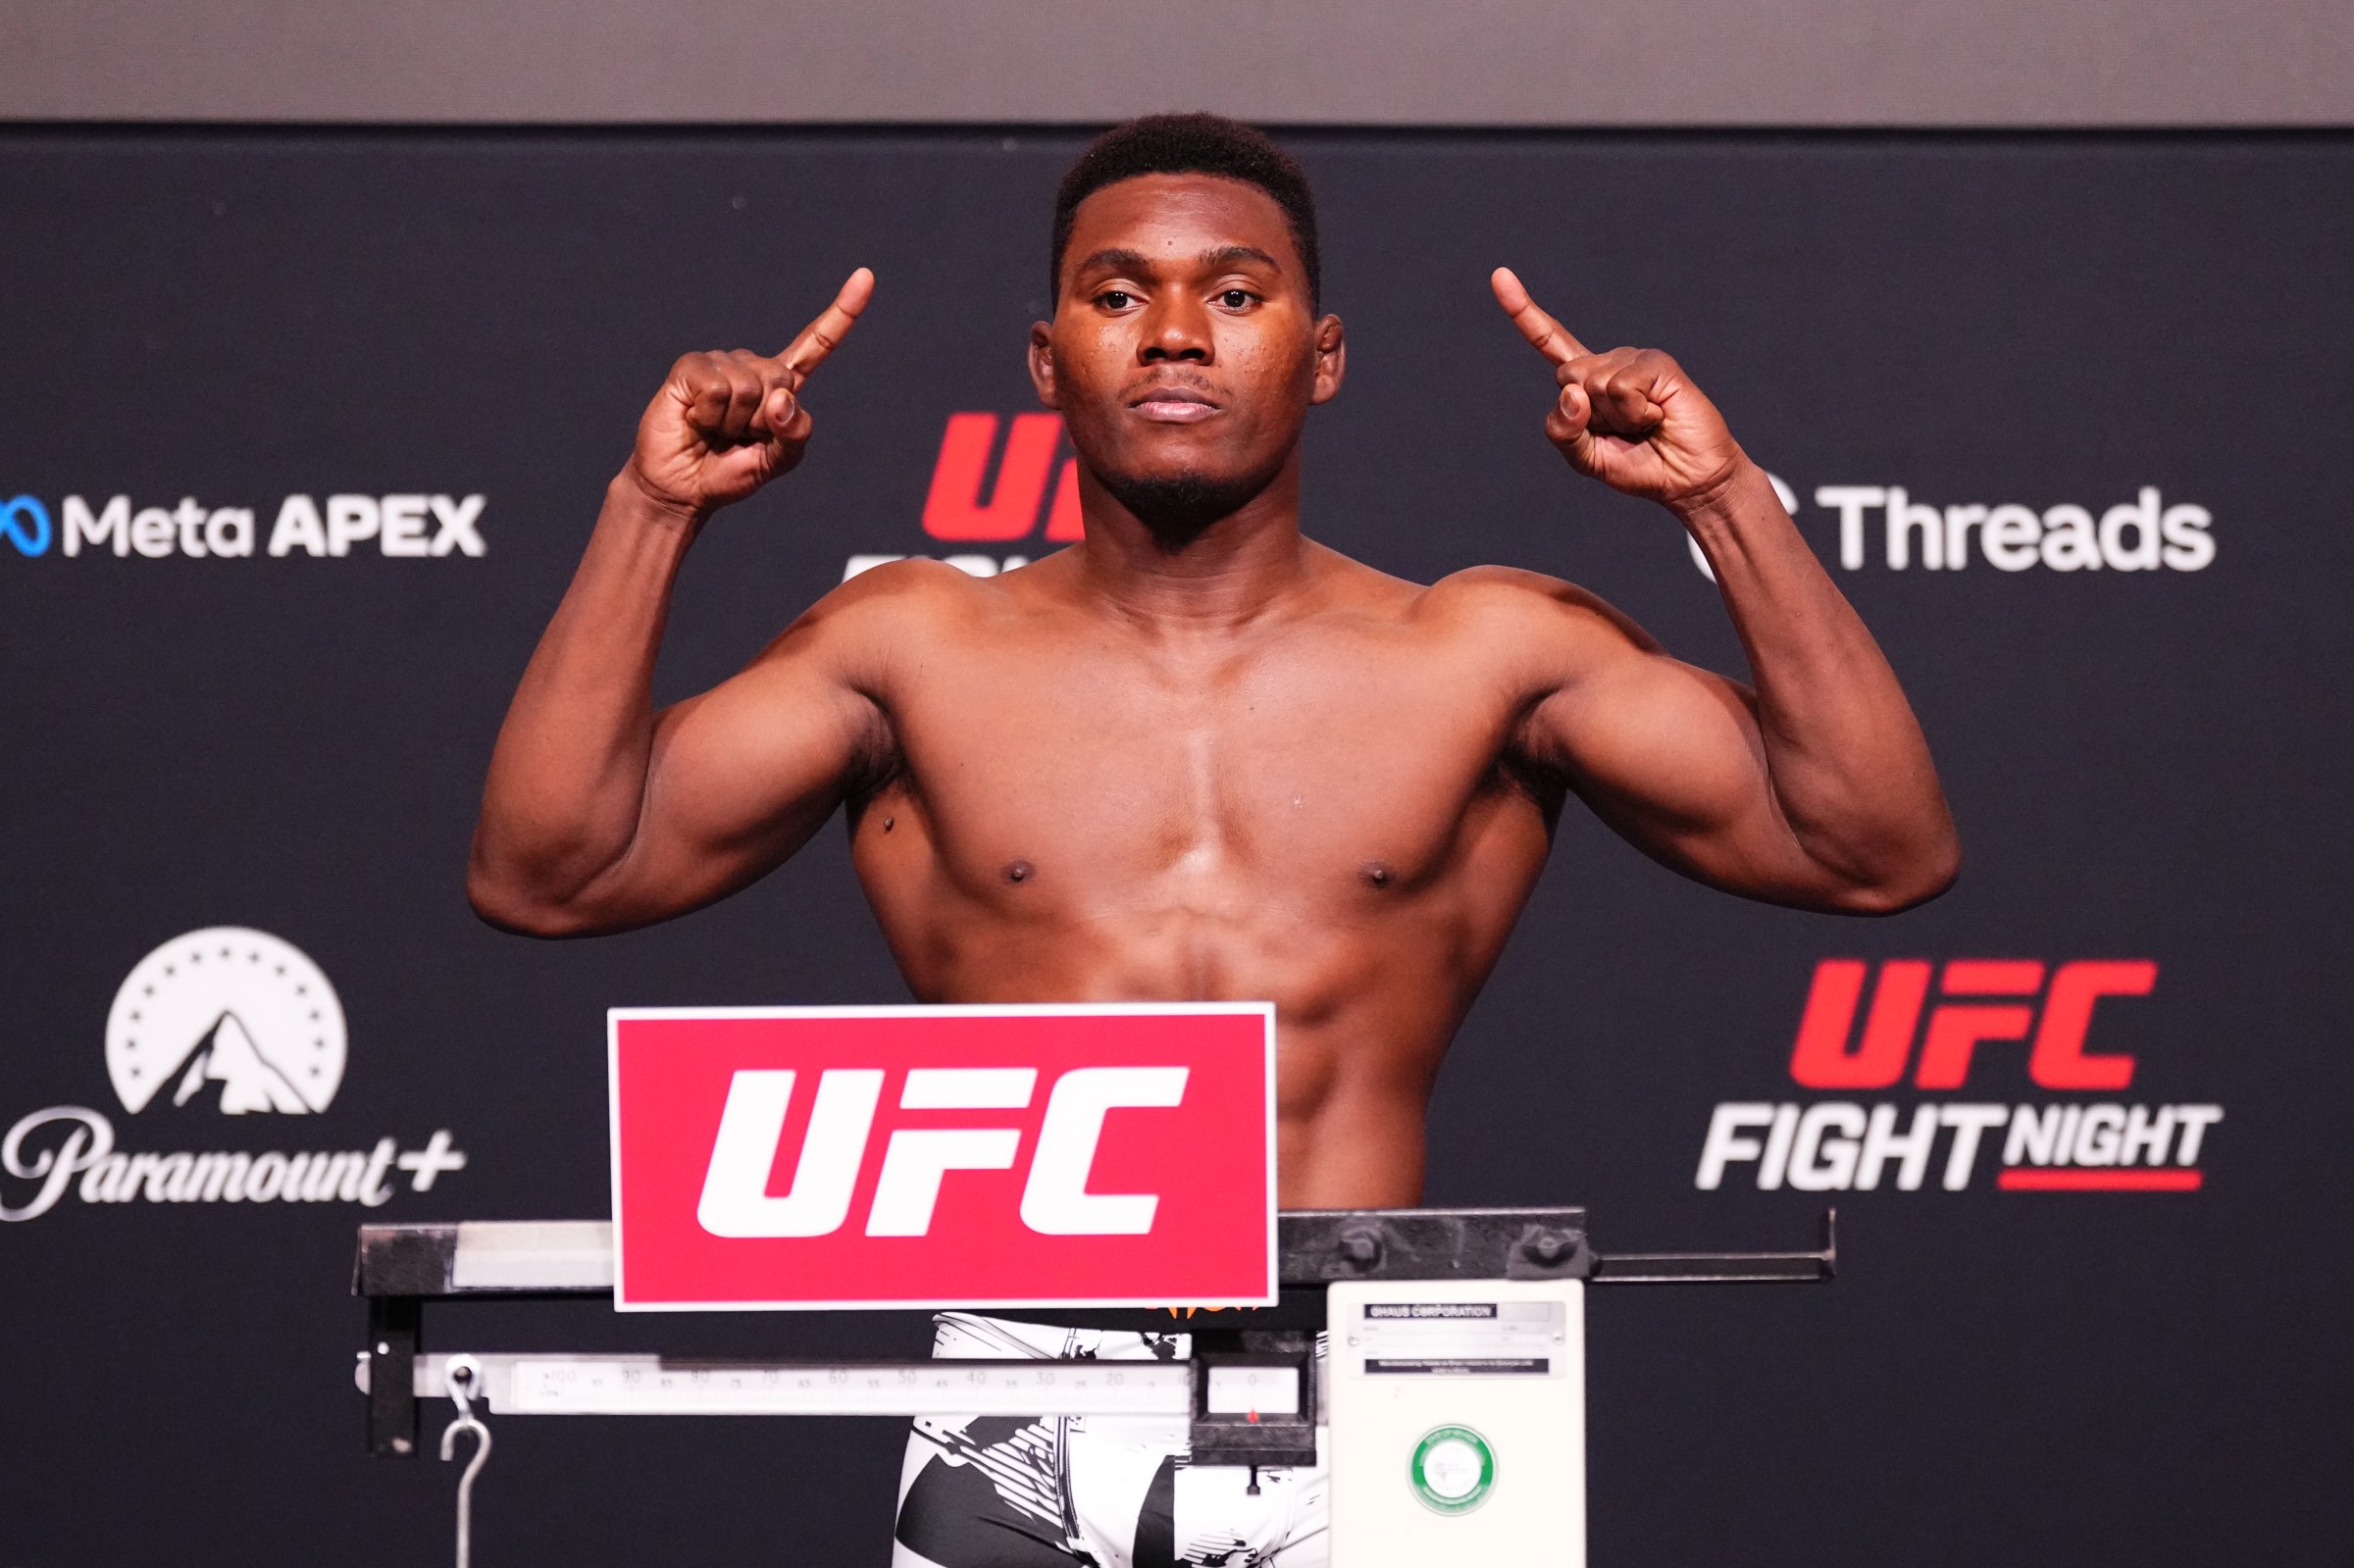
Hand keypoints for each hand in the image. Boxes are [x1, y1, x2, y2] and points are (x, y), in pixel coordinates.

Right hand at [626, 268, 873, 517]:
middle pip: (781, 380)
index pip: (816, 345)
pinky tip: (696, 419)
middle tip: (739, 436)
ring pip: (748, 386)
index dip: (842, 313)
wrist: (683, 487)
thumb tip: (781, 398)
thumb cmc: (731, 472)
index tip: (866, 276)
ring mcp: (721, 362)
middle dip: (764, 420)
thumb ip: (795, 433)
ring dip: (734, 421)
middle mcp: (752, 366)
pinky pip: (718, 387)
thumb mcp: (778, 460)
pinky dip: (710, 413)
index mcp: (781, 384)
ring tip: (714, 430)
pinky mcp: (691, 367)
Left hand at [1491, 267, 1745, 508]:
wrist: (1687, 478)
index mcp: (1586, 381)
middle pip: (1566, 376)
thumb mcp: (1585, 457)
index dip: (1524, 311)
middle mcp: (1608, 362)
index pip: (1549, 341)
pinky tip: (1658, 414)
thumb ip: (1563, 431)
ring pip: (1593, 383)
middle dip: (1588, 414)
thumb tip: (1573, 392)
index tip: (1499, 276)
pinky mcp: (1656, 363)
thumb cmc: (1638, 465)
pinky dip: (1636, 412)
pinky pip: (1622, 386)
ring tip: (1645, 423)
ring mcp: (1633, 359)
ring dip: (1617, 417)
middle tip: (1623, 428)